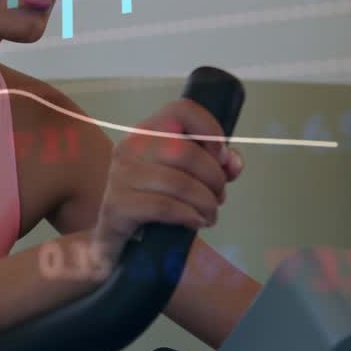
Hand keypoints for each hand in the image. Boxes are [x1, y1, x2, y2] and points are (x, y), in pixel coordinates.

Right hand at [91, 99, 244, 263]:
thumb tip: (233, 163)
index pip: (181, 110)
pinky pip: (164, 206)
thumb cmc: (155, 202)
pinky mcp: (117, 206)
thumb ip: (214, 165)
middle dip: (213, 178)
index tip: (221, 156)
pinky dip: (188, 215)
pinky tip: (195, 222)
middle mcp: (130, 147)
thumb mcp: (186, 178)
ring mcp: (120, 176)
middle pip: (185, 152)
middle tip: (219, 197)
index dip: (209, 129)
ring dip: (205, 202)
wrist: (119, 239)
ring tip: (209, 214)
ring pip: (178, 183)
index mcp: (147, 132)